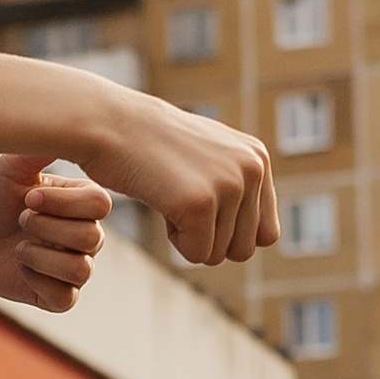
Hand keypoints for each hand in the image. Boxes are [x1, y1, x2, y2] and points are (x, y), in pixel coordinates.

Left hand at [0, 158, 111, 312]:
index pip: (100, 206)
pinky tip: (20, 266)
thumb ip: (38, 148)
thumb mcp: (11, 168)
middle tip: (20, 220)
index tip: (29, 197)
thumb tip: (66, 117)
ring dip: (41, 255)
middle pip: (93, 238)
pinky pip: (65, 297)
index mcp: (83, 203)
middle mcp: (87, 235)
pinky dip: (37, 281)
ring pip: (82, 270)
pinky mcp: (59, 296)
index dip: (63, 204)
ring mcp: (75, 267)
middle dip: (47, 228)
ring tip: (18, 246)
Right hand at [74, 90, 276, 266]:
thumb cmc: (153, 145)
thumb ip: (242, 187)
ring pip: (218, 255)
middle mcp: (253, 169)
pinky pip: (196, 254)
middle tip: (180, 202)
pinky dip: (173, 239)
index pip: (266, 234)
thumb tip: (269, 238)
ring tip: (170, 196)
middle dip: (209, 239)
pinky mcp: (200, 203)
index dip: (230, 233)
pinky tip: (161, 202)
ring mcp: (229, 185)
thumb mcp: (211, 156)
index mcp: (258, 159)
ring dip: (190, 237)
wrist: (110, 123)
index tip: (200, 206)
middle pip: (243, 250)